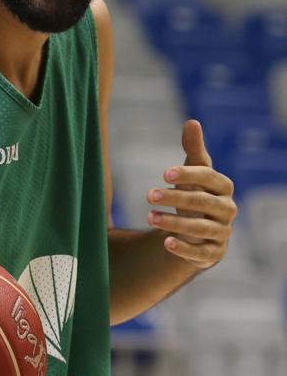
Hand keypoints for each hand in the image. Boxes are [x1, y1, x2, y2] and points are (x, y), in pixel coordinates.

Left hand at [146, 119, 236, 268]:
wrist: (198, 229)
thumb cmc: (196, 193)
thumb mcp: (194, 172)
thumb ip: (193, 149)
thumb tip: (192, 122)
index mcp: (224, 187)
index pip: (209, 177)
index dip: (188, 174)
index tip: (164, 174)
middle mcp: (227, 210)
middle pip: (203, 203)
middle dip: (175, 198)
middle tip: (148, 194)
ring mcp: (222, 233)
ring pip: (200, 228)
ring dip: (173, 223)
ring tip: (149, 216)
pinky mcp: (213, 253)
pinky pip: (201, 253)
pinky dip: (184, 248)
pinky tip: (165, 242)